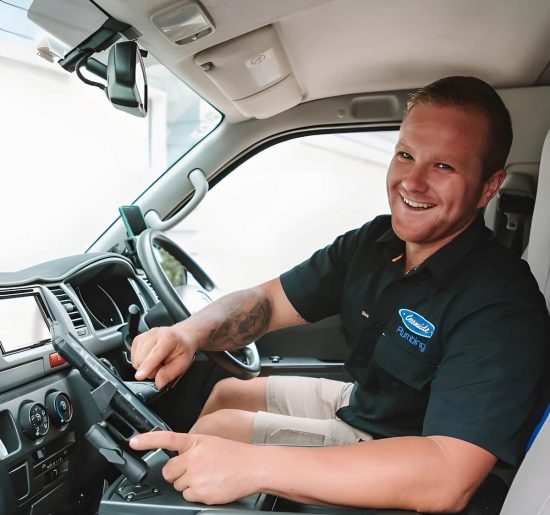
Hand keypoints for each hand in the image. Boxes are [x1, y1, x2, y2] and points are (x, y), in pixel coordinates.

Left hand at [130, 431, 261, 503]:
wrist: (253, 466)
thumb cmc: (234, 455)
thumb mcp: (210, 443)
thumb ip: (192, 449)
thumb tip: (178, 461)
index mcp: (195, 442)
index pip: (166, 438)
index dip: (147, 440)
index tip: (133, 442)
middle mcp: (193, 458)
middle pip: (169, 471)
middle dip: (178, 473)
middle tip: (196, 469)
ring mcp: (196, 476)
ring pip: (178, 485)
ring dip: (188, 484)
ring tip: (208, 476)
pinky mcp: (201, 492)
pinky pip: (188, 496)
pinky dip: (197, 493)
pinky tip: (211, 485)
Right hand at [131, 325, 196, 388]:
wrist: (182, 336)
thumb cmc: (183, 348)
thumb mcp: (183, 363)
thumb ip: (170, 374)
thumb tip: (158, 383)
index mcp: (168, 339)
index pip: (154, 355)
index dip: (147, 367)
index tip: (140, 376)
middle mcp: (154, 334)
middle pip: (142, 360)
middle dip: (150, 370)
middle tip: (162, 366)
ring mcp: (144, 336)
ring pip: (136, 360)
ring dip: (145, 366)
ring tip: (157, 361)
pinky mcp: (137, 339)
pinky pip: (133, 358)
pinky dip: (141, 362)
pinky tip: (151, 358)